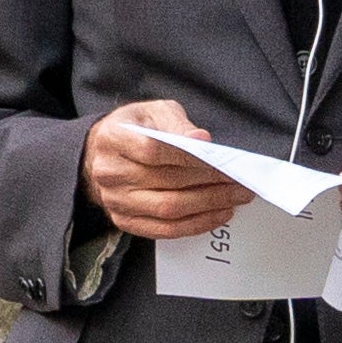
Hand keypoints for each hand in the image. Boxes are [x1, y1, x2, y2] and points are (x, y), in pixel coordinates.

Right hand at [80, 98, 251, 241]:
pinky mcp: (124, 221)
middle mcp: (110, 172)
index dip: (190, 158)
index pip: (154, 152)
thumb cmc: (134, 128)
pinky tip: (217, 214)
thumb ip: (177, 123)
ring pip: (168, 209)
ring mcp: (115, 200)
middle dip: (210, 183)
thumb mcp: (153, 112)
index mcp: (112, 138)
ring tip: (235, 198)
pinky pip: (164, 230)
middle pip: (166, 183)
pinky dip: (195, 224)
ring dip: (208, 205)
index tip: (221, 161)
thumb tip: (202, 140)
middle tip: (240, 181)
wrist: (101, 154)